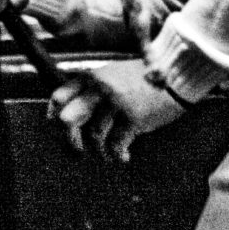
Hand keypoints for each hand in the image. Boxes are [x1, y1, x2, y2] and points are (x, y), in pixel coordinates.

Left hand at [49, 59, 186, 162]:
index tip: (56, 125)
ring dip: (101, 151)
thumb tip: (73, 113)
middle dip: (71, 139)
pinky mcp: (134, 118)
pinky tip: (123, 156)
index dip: (53, 114)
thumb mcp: (112, 74)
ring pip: (95, 136)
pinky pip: (116, 144)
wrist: (175, 74)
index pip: (59, 96)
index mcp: (92, 77)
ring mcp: (117, 103)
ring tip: (108, 153)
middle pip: (69, 119)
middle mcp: (100, 89)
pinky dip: (117, 154)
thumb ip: (93, 89)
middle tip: (79, 149)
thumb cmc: (143, 77)